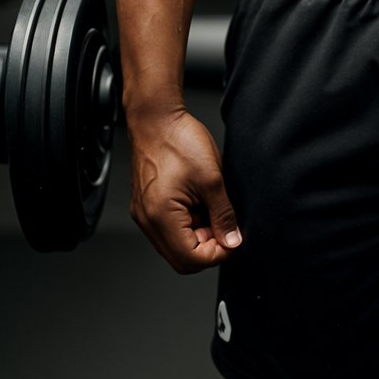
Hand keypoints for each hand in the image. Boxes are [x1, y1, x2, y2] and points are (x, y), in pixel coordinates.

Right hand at [128, 108, 242, 274]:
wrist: (156, 118)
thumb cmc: (178, 141)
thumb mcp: (212, 178)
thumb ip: (224, 214)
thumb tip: (232, 241)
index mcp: (161, 217)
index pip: (192, 259)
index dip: (218, 253)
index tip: (234, 239)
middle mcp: (148, 221)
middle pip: (182, 259)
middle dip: (208, 248)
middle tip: (225, 227)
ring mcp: (145, 215)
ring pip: (176, 245)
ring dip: (198, 236)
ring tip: (211, 208)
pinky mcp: (147, 206)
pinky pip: (169, 230)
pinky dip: (188, 225)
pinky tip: (199, 203)